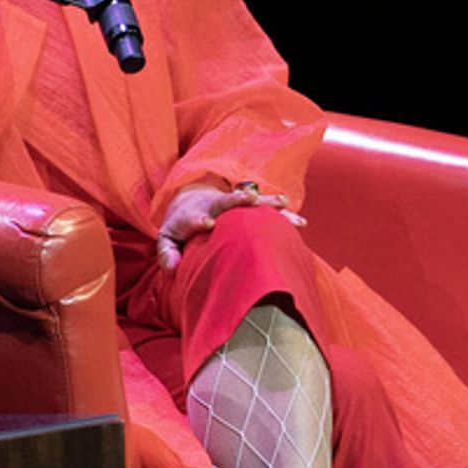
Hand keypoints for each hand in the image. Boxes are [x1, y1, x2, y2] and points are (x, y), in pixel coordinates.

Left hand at [155, 183, 305, 271]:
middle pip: (225, 201)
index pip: (194, 217)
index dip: (200, 220)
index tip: (207, 223)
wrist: (192, 200)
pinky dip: (283, 215)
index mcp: (192, 215)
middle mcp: (214, 206)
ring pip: (251, 202)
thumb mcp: (168, 239)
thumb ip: (167, 254)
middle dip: (237, 199)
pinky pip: (267, 210)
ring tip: (284, 204)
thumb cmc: (180, 227)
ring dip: (267, 202)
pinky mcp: (248, 208)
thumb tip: (172, 269)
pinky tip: (300, 222)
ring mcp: (233, 205)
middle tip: (250, 198)